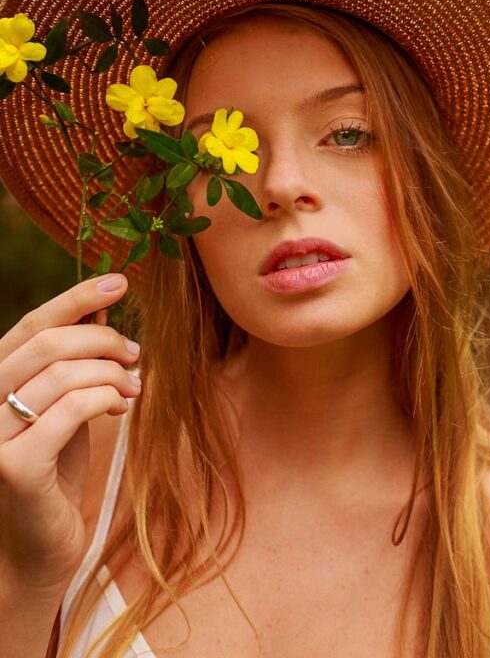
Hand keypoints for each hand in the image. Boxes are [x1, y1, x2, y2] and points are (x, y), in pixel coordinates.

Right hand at [0, 275, 139, 591]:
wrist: (40, 548)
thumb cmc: (54, 472)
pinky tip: (120, 408)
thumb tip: (102, 305)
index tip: (120, 280)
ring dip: (112, 372)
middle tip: (136, 354)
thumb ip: (75, 359)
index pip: (33, 324)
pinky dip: (105, 398)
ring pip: (62, 373)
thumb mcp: (66, 404)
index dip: (77, 297)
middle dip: (104, 340)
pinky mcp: (15, 467)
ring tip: (134, 387)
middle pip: (49, 343)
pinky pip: (71, 409)